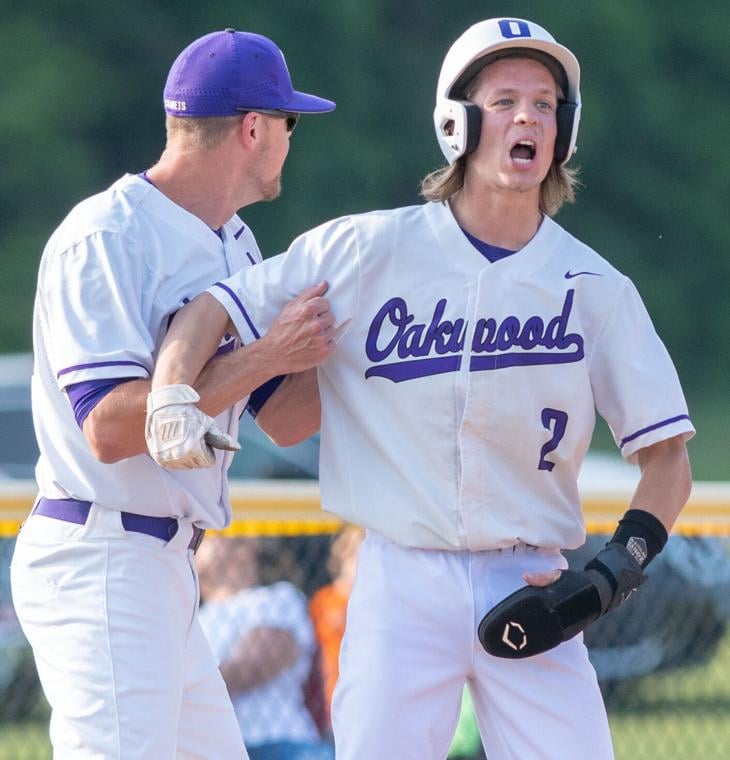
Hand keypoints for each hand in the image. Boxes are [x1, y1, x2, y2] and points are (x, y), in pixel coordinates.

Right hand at [145, 384, 239, 469]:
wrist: (167, 406)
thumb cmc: (191, 414)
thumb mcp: (209, 425)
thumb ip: (222, 439)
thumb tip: (238, 448)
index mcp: (193, 449)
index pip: (209, 462)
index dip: (208, 449)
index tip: (202, 437)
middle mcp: (179, 455)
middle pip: (197, 465)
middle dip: (198, 453)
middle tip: (192, 437)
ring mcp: (166, 457)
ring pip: (185, 466)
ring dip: (187, 456)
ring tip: (183, 438)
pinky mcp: (157, 457)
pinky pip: (172, 465)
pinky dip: (175, 457)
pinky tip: (174, 443)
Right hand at [262, 281, 335, 374]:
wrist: (274, 354)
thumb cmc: (280, 330)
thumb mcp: (290, 307)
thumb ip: (309, 294)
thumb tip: (324, 284)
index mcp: (308, 310)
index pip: (326, 303)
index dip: (318, 308)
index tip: (310, 315)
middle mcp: (316, 324)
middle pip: (331, 316)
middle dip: (322, 320)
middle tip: (309, 326)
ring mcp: (321, 339)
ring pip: (332, 330)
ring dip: (324, 332)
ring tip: (310, 336)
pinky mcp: (324, 352)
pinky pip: (333, 343)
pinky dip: (325, 344)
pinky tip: (314, 345)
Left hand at [478, 544, 645, 658]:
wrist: (599, 594)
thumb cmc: (576, 582)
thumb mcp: (560, 575)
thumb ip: (543, 577)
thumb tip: (524, 577)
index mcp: (556, 607)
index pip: (535, 616)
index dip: (519, 620)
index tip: (504, 623)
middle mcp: (559, 623)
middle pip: (535, 633)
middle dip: (518, 637)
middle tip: (499, 637)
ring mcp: (562, 631)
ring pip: (540, 639)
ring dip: (524, 642)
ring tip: (506, 645)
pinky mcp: (562, 634)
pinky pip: (546, 639)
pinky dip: (533, 642)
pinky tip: (521, 644)